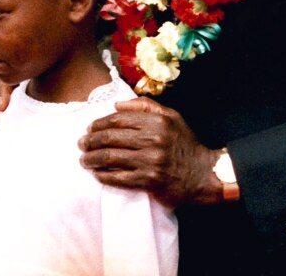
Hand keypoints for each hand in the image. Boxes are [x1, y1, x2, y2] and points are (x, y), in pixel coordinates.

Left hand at [78, 97, 223, 207]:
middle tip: (81, 144)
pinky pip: (119, 178)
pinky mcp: (149, 181)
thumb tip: (117, 105)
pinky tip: (96, 174)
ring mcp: (150, 161)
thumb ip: (145, 106)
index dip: (100, 123)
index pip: (118, 119)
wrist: (204, 174)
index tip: (90, 128)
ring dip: (93, 159)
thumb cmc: (185, 143)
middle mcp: (152, 139)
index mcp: (156, 121)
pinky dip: (104, 176)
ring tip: (83, 159)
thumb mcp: (171, 116)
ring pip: (111, 158)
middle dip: (91, 141)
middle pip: (111, 137)